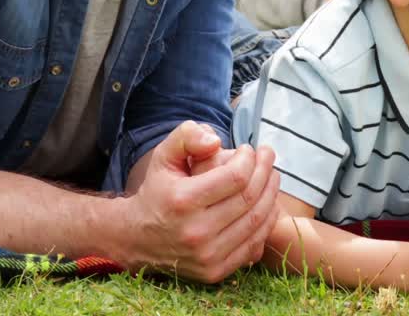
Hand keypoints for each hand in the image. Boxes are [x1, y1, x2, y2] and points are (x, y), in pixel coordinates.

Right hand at [119, 121, 280, 282]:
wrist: (136, 239)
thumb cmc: (157, 190)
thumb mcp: (163, 157)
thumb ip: (187, 137)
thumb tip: (216, 141)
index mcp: (183, 200)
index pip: (236, 177)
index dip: (250, 159)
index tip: (249, 149)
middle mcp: (195, 232)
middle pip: (250, 198)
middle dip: (266, 171)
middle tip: (268, 156)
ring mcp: (207, 255)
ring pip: (257, 221)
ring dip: (272, 194)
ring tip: (272, 175)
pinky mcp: (215, 272)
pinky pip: (253, 244)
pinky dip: (266, 221)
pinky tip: (268, 202)